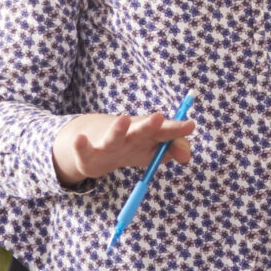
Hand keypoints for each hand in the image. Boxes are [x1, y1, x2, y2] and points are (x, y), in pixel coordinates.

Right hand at [53, 110, 195, 186]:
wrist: (94, 147)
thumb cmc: (131, 146)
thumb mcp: (153, 150)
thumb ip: (172, 150)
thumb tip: (187, 154)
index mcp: (146, 135)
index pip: (164, 132)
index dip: (176, 129)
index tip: (190, 125)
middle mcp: (128, 136)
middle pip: (141, 130)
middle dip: (150, 125)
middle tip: (159, 117)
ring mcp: (108, 144)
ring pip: (114, 137)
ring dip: (118, 129)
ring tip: (123, 119)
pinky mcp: (89, 154)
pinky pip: (84, 150)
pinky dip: (81, 145)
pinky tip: (80, 139)